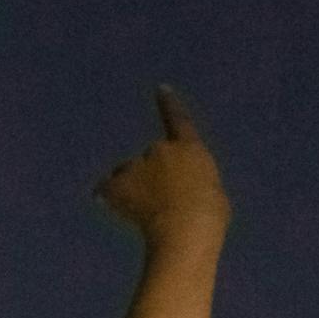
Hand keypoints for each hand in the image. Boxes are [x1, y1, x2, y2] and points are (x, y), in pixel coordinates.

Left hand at [93, 84, 229, 248]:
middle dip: (152, 176)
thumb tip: (187, 194)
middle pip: (150, 158)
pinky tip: (105, 203)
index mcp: (190, 149)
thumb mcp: (214, 197)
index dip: (169, 104)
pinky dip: (106, 194)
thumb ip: (197, 187)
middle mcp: (160, 149)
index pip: (178, 120)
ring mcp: (138, 165)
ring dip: (131, 186)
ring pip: (128, 173)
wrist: (186, 228)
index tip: (160, 88)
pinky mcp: (119, 185)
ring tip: (140, 212)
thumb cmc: (209, 218)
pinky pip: (106, 188)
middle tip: (159, 204)